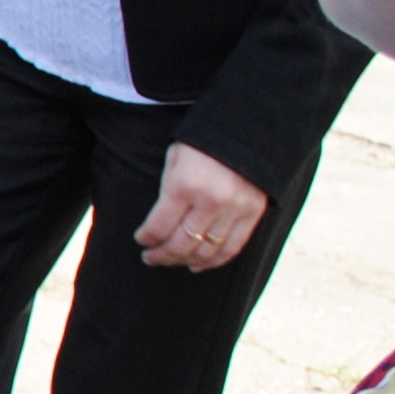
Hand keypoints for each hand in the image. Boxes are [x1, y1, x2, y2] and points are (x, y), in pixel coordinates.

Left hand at [132, 142, 267, 272]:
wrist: (247, 128)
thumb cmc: (202, 143)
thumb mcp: (175, 159)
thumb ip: (167, 192)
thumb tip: (157, 226)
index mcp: (184, 185)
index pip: (158, 227)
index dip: (146, 239)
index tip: (141, 240)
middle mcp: (210, 201)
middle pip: (181, 244)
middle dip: (160, 255)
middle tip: (150, 257)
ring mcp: (235, 209)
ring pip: (206, 251)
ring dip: (184, 261)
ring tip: (170, 260)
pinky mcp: (253, 213)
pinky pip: (232, 248)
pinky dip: (213, 262)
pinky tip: (197, 265)